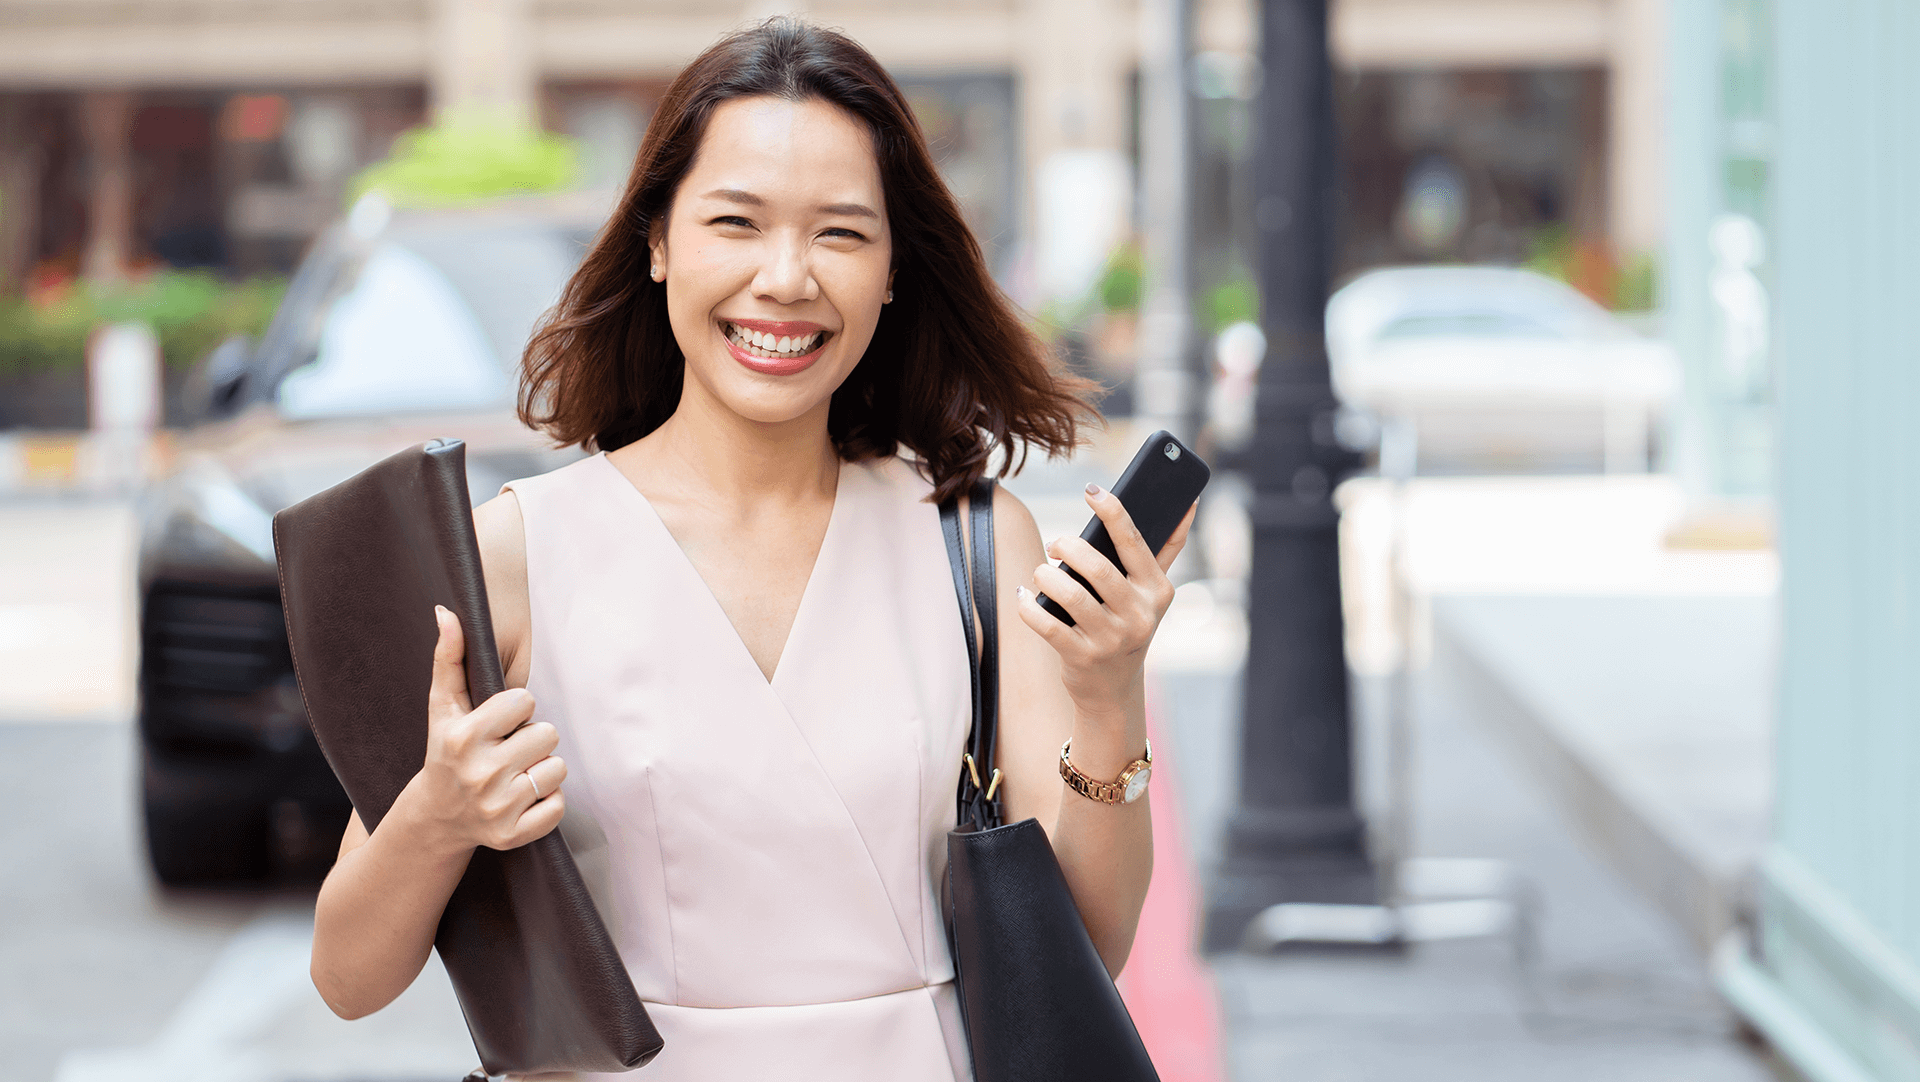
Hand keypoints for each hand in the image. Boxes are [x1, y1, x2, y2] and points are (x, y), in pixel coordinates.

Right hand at [400, 605, 565, 853]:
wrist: (436, 817)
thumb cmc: (445, 751)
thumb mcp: (442, 707)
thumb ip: (448, 658)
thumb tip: (447, 613)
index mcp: (463, 738)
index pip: (525, 701)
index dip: (517, 709)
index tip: (500, 721)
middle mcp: (479, 774)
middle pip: (548, 734)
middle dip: (533, 738)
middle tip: (508, 750)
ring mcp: (496, 808)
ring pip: (557, 768)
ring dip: (543, 767)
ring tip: (515, 772)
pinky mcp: (512, 835)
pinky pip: (558, 806)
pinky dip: (547, 801)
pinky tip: (522, 797)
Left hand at [1016, 485, 1196, 721]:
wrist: (1114, 688)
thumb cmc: (1128, 623)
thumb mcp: (1152, 593)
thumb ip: (1168, 548)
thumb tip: (1189, 502)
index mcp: (1158, 591)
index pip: (1134, 542)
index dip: (1112, 511)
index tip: (1091, 490)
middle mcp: (1139, 616)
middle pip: (1097, 568)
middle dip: (1068, 547)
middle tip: (1055, 544)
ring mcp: (1112, 640)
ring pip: (1071, 595)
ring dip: (1046, 576)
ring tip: (1041, 572)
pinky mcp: (1083, 659)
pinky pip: (1048, 625)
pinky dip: (1029, 606)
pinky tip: (1024, 595)